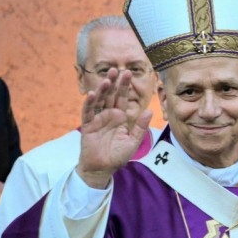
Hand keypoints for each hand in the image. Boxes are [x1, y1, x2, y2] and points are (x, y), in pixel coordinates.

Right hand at [77, 68, 152, 187]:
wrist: (102, 169)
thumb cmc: (117, 156)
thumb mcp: (133, 141)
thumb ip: (141, 127)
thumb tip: (149, 111)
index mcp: (120, 117)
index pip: (122, 98)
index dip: (124, 86)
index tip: (128, 73)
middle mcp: (108, 115)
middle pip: (110, 95)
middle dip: (113, 83)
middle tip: (116, 69)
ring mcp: (97, 119)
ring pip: (99, 100)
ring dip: (102, 90)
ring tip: (106, 80)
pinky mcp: (88, 126)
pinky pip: (88, 112)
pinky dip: (90, 103)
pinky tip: (92, 94)